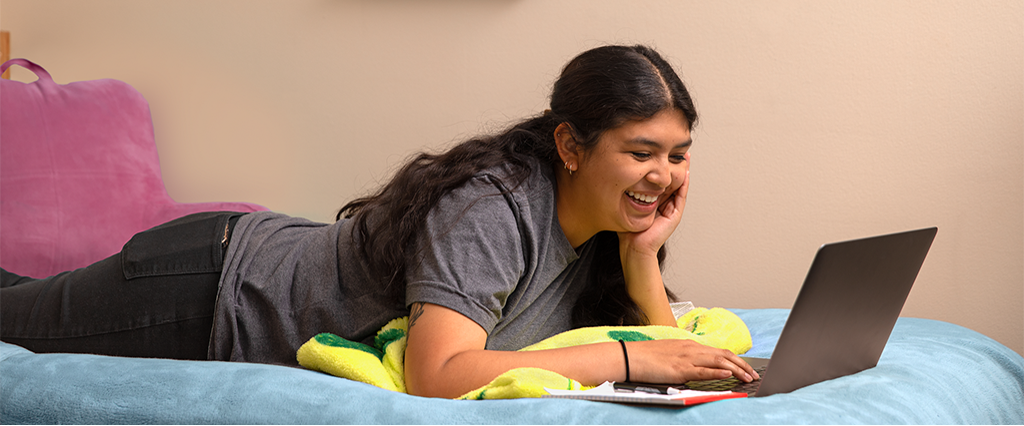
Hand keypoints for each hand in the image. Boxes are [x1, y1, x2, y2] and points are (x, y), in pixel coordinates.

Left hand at [618, 153, 690, 258]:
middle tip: (677, 147)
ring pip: (679, 185)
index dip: (662, 165)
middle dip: (674, 164)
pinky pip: (681, 195)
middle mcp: (664, 203)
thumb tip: (614, 175)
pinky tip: (685, 172)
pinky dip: (684, 183)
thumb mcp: (625, 205)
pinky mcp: (675, 215)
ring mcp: (671, 209)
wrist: (634, 248)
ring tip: (684, 155)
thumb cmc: (626, 231)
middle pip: (671, 179)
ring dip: (682, 170)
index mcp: (654, 201)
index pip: (660, 179)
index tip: (661, 150)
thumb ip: (625, 193)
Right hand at [625, 338, 759, 383]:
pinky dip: (717, 371)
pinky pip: (702, 370)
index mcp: (689, 345)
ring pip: (717, 361)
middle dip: (742, 365)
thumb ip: (685, 359)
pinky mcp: (679, 369)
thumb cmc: (645, 358)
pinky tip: (728, 374)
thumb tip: (696, 367)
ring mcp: (685, 358)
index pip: (718, 351)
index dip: (735, 359)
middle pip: (723, 355)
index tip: (746, 367)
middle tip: (754, 375)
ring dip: (736, 369)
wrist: (628, 356)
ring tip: (748, 377)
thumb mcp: (670, 355)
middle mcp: (690, 349)